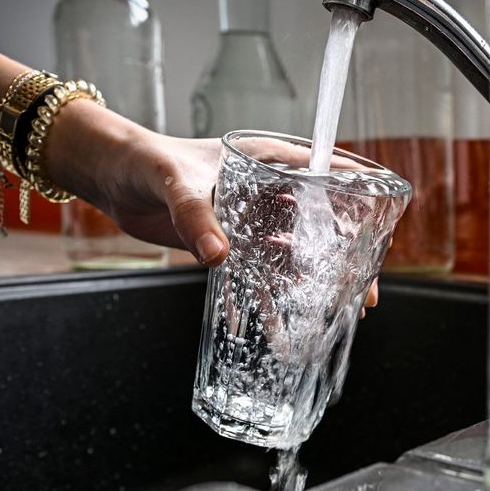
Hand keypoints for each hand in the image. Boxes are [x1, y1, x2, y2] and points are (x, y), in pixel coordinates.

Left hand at [43, 101, 383, 315]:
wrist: (109, 177)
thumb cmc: (144, 161)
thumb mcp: (174, 184)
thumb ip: (197, 217)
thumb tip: (219, 257)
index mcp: (266, 160)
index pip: (328, 176)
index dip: (358, 204)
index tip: (380, 232)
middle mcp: (266, 191)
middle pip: (320, 226)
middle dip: (344, 261)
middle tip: (363, 295)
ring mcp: (249, 220)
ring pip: (293, 256)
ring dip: (310, 288)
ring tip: (332, 319)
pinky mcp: (228, 243)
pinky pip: (255, 275)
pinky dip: (265, 301)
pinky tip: (276, 329)